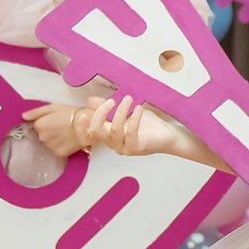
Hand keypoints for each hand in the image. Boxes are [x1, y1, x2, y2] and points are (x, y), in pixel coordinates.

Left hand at [22, 103, 88, 158]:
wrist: (89, 124)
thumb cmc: (72, 113)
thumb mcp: (53, 107)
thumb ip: (36, 112)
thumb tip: (23, 116)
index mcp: (39, 125)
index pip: (36, 126)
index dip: (45, 123)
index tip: (54, 121)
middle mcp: (42, 137)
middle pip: (42, 135)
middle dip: (49, 132)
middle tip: (61, 126)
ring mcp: (50, 146)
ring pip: (49, 143)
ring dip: (55, 140)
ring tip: (66, 133)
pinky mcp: (59, 153)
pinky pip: (56, 150)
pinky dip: (61, 146)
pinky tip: (68, 140)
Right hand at [73, 94, 189, 158]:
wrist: (167, 134)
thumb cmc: (147, 123)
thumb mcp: (125, 111)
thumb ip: (107, 107)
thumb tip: (90, 101)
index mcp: (107, 135)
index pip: (88, 134)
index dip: (81, 127)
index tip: (82, 113)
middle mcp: (112, 144)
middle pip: (97, 130)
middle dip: (101, 113)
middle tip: (112, 100)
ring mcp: (123, 148)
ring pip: (114, 130)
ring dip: (121, 112)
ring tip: (129, 99)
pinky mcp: (135, 149)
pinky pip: (130, 133)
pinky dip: (134, 119)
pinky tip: (138, 108)